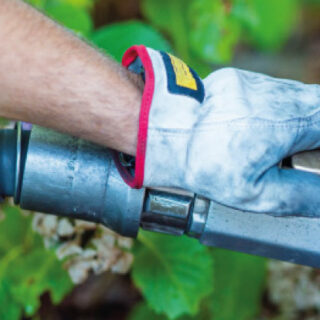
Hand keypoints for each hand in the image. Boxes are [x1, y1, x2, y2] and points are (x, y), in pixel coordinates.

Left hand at [116, 45, 319, 216]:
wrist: (166, 134)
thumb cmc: (205, 164)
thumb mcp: (256, 194)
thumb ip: (301, 196)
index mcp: (289, 121)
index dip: (319, 145)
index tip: (310, 158)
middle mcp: (277, 93)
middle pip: (315, 107)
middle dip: (310, 131)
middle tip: (291, 153)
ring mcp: (256, 82)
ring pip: (292, 98)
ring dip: (290, 119)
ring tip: (267, 142)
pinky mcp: (237, 79)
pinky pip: (266, 92)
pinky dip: (268, 109)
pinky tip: (249, 127)